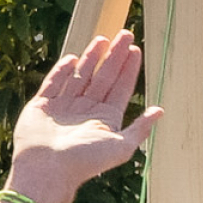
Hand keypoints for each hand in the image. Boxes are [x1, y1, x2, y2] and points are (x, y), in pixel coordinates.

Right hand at [0, 33, 162, 202]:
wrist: (48, 169)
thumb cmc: (86, 161)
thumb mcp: (122, 146)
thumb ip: (140, 128)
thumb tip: (160, 111)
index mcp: (106, 119)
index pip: (121, 88)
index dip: (128, 69)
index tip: (136, 50)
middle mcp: (86, 111)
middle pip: (104, 77)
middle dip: (115, 56)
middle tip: (125, 34)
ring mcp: (64, 107)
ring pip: (81, 76)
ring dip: (92, 58)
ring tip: (103, 39)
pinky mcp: (42, 105)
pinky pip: (54, 83)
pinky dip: (63, 70)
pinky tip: (74, 58)